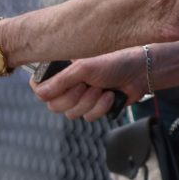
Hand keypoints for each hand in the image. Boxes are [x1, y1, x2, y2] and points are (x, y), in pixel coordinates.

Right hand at [30, 47, 147, 120]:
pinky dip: (100, 107)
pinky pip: (88, 117)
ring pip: (72, 114)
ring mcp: (80, 97)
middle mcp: (67, 84)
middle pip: (55, 105)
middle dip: (74, 98)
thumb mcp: (84, 68)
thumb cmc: (113, 62)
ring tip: (102, 88)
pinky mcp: (93, 107)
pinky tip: (110, 96)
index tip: (57, 88)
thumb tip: (40, 94)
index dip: (46, 92)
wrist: (139, 72)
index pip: (39, 87)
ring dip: (89, 102)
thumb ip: (60, 81)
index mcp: (61, 70)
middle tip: (86, 85)